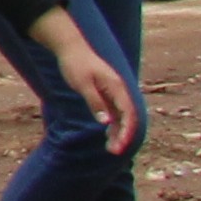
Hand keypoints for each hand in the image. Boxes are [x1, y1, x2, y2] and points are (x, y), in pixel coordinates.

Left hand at [44, 20, 139, 153]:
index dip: (127, 130)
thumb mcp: (83, 84)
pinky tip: (108, 135)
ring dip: (119, 132)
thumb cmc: (76, 65)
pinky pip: (115, 113)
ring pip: (122, 116)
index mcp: (117, 87)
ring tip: (111, 149)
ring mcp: (114, 93)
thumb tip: (106, 122)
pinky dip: (113, 125)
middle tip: (114, 152)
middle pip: (128, 117)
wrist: (71, 49)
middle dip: (124, 135)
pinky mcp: (107, 94)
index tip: (121, 145)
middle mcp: (119, 91)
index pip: (128, 113)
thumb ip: (95, 102)